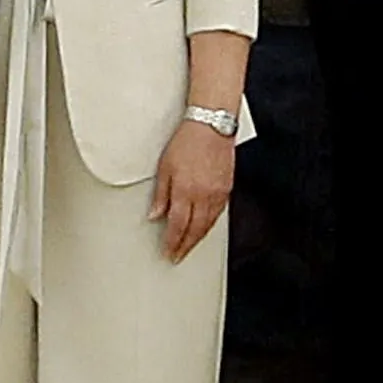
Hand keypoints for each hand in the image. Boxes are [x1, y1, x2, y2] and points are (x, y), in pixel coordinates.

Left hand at [151, 117, 235, 259]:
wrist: (211, 126)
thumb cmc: (187, 141)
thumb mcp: (164, 167)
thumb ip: (161, 194)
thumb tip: (155, 214)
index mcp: (185, 191)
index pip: (177, 225)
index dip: (172, 242)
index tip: (168, 252)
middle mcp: (203, 196)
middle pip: (194, 230)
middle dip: (185, 246)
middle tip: (177, 256)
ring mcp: (217, 193)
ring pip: (208, 224)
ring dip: (197, 238)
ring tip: (189, 246)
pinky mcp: (227, 189)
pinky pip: (218, 214)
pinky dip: (210, 224)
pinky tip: (204, 227)